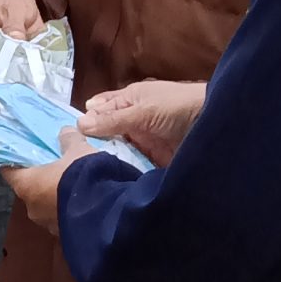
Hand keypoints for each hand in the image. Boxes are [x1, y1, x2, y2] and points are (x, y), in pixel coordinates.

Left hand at [2, 126, 91, 237]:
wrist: (109, 213)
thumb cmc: (82, 176)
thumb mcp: (78, 150)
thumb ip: (68, 139)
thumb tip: (65, 132)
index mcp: (26, 186)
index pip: (9, 171)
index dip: (15, 161)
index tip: (23, 153)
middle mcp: (32, 208)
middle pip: (30, 189)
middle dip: (41, 179)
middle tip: (54, 166)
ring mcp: (48, 225)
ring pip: (47, 206)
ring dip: (57, 196)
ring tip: (74, 184)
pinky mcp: (66, 235)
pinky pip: (64, 217)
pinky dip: (70, 209)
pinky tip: (85, 200)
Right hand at [80, 79, 206, 168]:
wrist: (214, 125)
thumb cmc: (177, 108)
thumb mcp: (142, 111)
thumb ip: (112, 120)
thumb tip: (77, 124)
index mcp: (128, 100)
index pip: (99, 110)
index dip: (84, 122)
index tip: (65, 140)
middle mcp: (132, 120)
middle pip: (105, 133)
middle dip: (92, 145)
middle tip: (72, 162)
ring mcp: (142, 141)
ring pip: (116, 151)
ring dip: (106, 159)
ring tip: (85, 174)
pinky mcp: (152, 160)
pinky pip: (131, 165)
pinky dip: (121, 171)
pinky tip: (107, 180)